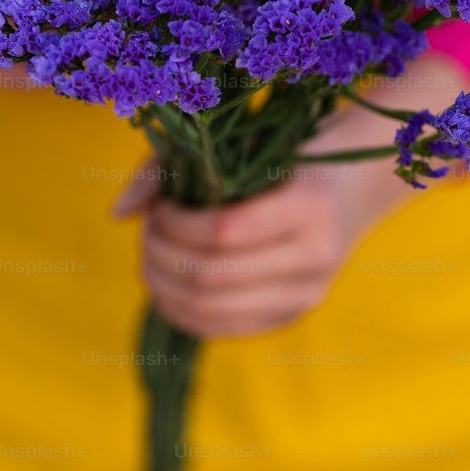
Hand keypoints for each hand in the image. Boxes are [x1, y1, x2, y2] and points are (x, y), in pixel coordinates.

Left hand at [117, 166, 363, 338]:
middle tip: (148, 231)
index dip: (176, 225)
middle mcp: (315, 256)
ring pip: (211, 311)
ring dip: (164, 286)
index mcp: (308, 205)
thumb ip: (171, 165)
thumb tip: (118, 214)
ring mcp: (307, 293)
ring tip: (152, 256)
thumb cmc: (285, 153)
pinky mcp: (293, 315)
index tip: (159, 208)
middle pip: (211, 276)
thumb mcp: (237, 142)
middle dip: (161, 256)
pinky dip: (182, 310)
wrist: (352, 185)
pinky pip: (224, 327)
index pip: (225, 231)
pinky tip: (168, 285)